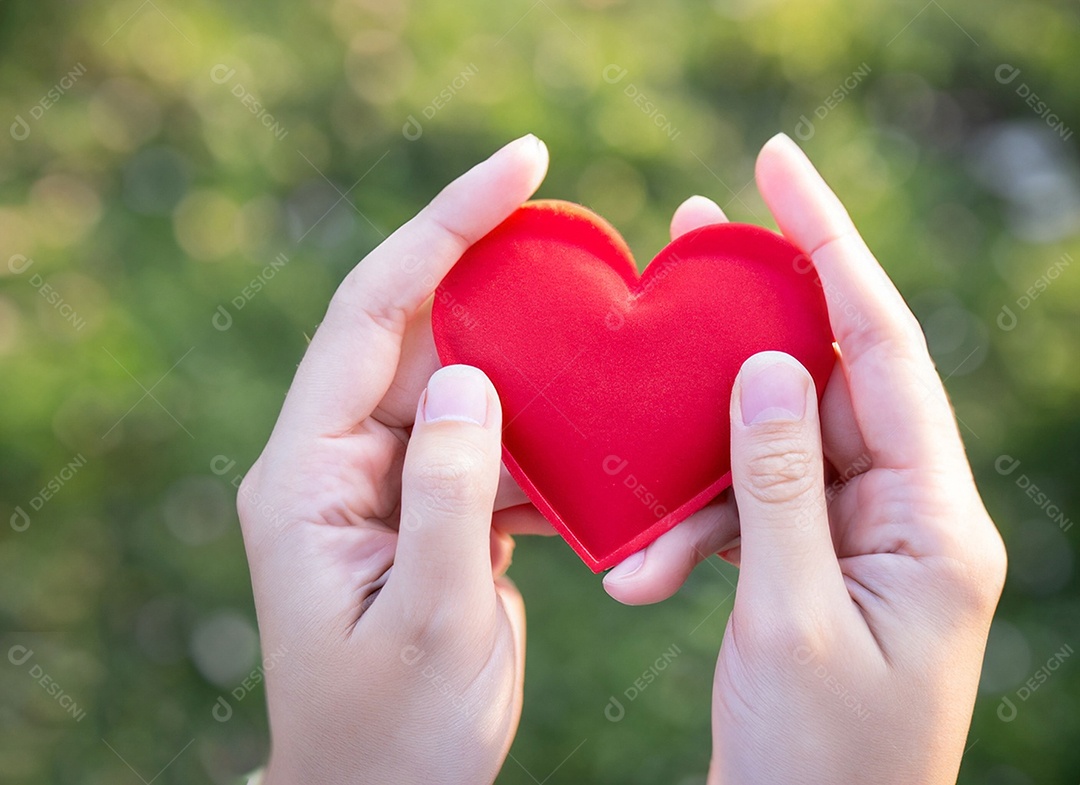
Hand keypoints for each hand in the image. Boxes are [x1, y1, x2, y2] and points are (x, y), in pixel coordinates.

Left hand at [238, 135, 548, 784]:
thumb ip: (449, 496)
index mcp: (309, 475)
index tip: (520, 165)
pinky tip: (590, 438)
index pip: (372, 316)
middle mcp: (339, 462)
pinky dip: (541, 434)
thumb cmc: (392, 733)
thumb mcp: (429, 621)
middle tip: (584, 240)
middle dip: (500, 283)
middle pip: (419, 336)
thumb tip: (474, 380)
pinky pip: (488, 444)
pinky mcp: (429, 508)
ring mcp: (386, 483)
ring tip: (605, 339)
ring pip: (463, 388)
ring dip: (533, 366)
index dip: (444, 230)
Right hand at [610, 134, 1006, 783]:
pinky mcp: (818, 564)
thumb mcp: (791, 621)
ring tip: (636, 510)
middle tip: (692, 239)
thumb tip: (764, 362)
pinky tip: (640, 569)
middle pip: (829, 380)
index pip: (884, 351)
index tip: (778, 166)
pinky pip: (753, 505)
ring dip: (697, 464)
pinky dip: (693, 522)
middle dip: (753, 320)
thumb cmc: (818, 762)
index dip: (831, 248)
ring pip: (777, 446)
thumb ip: (778, 485)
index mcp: (934, 524)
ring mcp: (864, 538)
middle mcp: (909, 515)